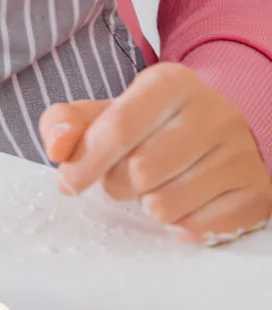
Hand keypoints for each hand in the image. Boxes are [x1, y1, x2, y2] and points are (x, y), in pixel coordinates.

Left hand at [40, 64, 271, 244]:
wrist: (215, 135)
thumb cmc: (148, 125)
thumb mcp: (103, 112)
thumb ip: (64, 123)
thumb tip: (57, 148)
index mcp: (170, 82)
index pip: (118, 127)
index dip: (85, 161)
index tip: (69, 181)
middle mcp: (214, 111)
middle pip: (140, 171)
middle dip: (117, 184)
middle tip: (124, 177)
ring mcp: (242, 152)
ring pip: (166, 205)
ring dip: (146, 205)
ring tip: (155, 186)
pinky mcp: (258, 192)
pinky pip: (198, 227)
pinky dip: (179, 223)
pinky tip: (184, 202)